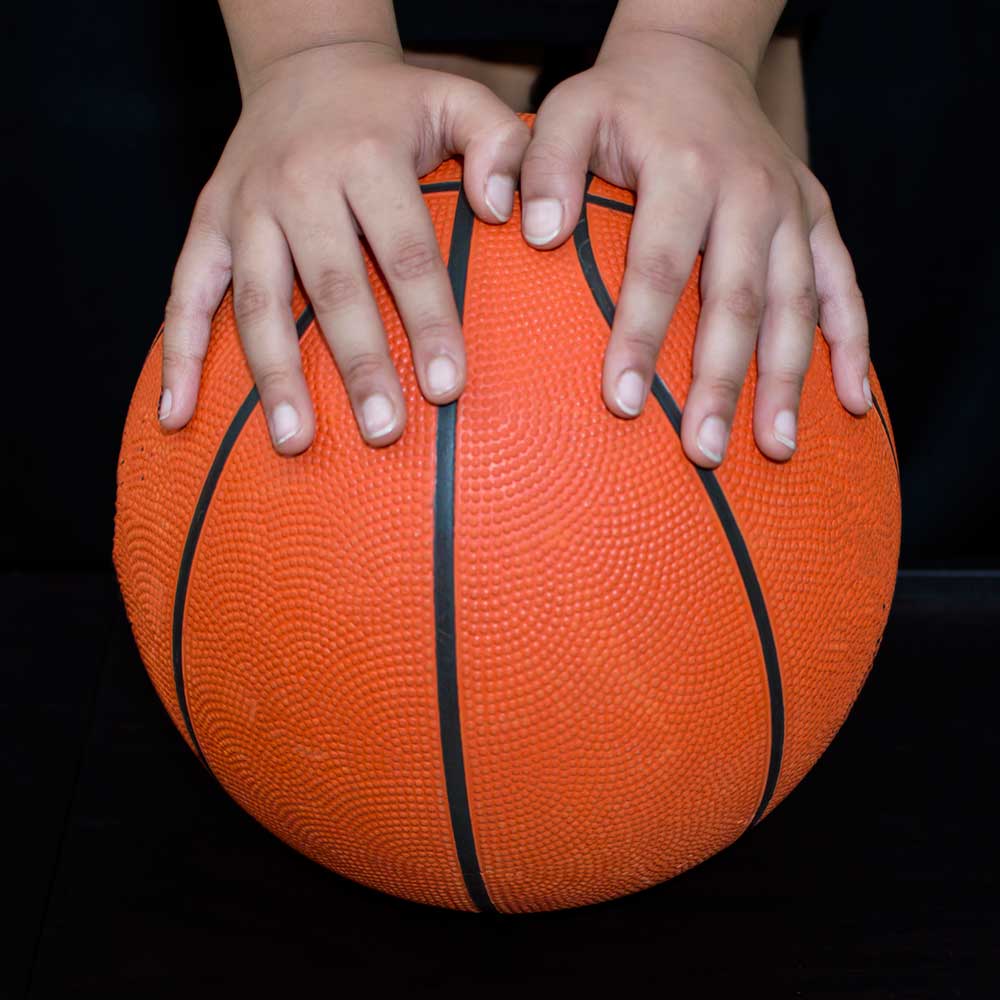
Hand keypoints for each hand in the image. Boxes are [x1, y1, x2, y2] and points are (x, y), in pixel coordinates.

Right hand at [159, 41, 528, 452]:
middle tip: (383, 431)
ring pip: (259, 300)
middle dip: (359, 363)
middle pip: (332, 286)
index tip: (447, 387)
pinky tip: (178, 413)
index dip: (428, 321)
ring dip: (275, 375)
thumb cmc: (392, 103)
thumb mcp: (456, 98)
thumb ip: (499, 143)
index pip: (404, 252)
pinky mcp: (207, 223)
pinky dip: (180, 354)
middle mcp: (298, 183)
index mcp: (364, 158)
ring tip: (295, 441)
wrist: (305, 65)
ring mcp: (245, 207)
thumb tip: (503, 211)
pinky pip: (185, 293)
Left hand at [518, 29, 870, 467]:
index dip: (642, 337)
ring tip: (775, 448)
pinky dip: (852, 344)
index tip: (624, 404)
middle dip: (721, 383)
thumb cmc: (622, 102)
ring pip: (796, 304)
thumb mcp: (570, 111)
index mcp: (687, 169)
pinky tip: (852, 401)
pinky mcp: (817, 217)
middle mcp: (751, 192)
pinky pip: (844, 285)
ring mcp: (792, 207)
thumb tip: (539, 235)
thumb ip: (546, 169)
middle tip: (702, 452)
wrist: (695, 59)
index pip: (661, 267)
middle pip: (736, 301)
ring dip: (789, 380)